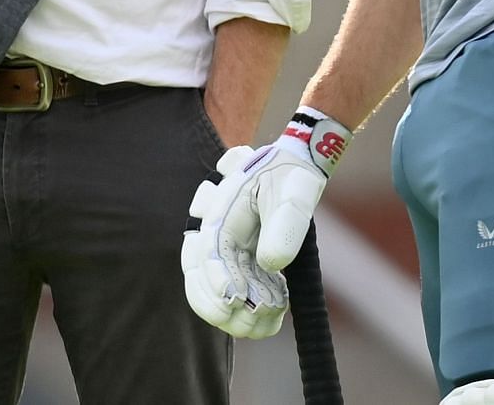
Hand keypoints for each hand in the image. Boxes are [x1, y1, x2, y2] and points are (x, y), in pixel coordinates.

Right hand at [181, 109, 350, 337]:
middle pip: (198, 277)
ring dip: (234, 314)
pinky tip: (274, 320)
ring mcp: (225, 251)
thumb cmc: (290, 177)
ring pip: (214, 291)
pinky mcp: (240, 264)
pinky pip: (235, 293)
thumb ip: (283, 224)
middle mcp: (214, 234)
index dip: (217, 280)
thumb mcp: (292, 194)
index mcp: (220, 213)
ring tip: (266, 324)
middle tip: (243, 321)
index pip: (206, 253)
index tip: (236, 300)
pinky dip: (250, 312)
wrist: (295, 169)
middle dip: (216, 305)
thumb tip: (271, 264)